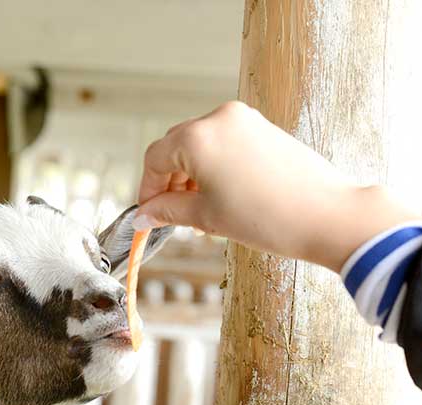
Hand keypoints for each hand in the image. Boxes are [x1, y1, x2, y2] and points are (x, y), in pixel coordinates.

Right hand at [133, 101, 416, 271]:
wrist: (327, 216)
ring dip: (190, 173)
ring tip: (199, 208)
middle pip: (175, 146)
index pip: (155, 159)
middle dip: (169, 181)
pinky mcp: (263, 127)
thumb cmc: (266, 218)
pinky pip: (223, 141)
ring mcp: (244, 119)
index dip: (148, 189)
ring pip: (199, 143)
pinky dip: (213, 164)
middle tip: (171, 213)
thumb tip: (144, 215)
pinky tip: (221, 193)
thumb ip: (168, 210)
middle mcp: (218, 119)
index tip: (148, 213)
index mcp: (197, 138)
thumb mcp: (206, 217)